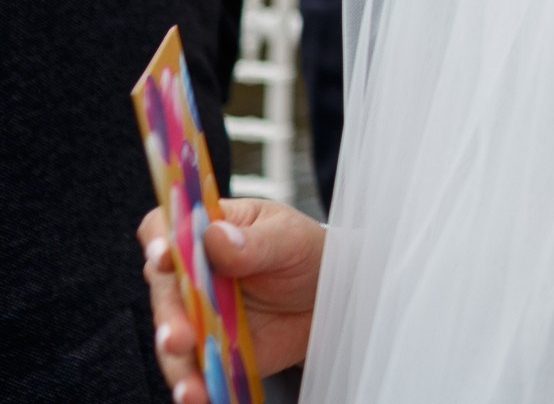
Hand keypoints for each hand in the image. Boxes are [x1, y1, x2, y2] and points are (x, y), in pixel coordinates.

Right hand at [139, 199, 324, 398]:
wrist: (332, 297)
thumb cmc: (307, 254)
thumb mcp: (290, 239)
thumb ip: (255, 241)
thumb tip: (214, 237)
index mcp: (208, 232)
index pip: (166, 229)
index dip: (159, 240)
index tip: (165, 257)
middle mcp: (193, 275)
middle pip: (165, 292)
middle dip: (169, 316)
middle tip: (177, 337)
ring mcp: (198, 315)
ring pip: (173, 338)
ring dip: (176, 362)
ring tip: (188, 386)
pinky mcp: (211, 350)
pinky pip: (197, 370)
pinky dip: (196, 386)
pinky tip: (199, 397)